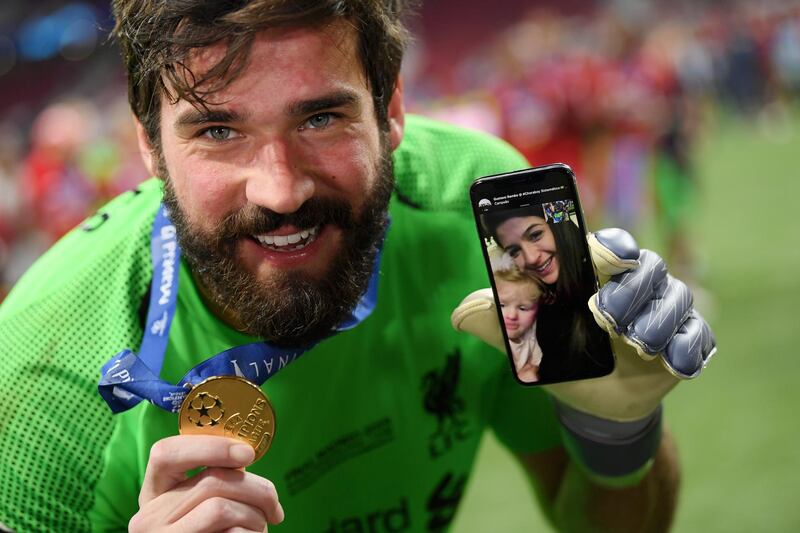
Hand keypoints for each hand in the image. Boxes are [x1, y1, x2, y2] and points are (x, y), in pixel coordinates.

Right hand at [129, 435, 283, 532]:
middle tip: (274, 508)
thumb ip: (216, 482)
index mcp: (153, 495)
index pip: (166, 452)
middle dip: (257, 490)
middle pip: (211, 480)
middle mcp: (147, 517)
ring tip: (260, 528)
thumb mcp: (200, 509)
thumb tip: (245, 454)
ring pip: (220, 507)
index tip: (248, 454)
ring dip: (255, 517)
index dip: (210, 446)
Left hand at [452, 228, 715, 421]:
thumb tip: (459, 314)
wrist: (591, 401)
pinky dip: (686, 348)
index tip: (610, 256)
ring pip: (677, 299)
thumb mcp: (523, 342)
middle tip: (606, 317)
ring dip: (655, 322)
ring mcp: (662, 314)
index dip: (613, 245)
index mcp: (596, 275)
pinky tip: (670, 363)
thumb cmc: (557, 356)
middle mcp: (635, 286)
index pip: (612, 245)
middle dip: (630, 290)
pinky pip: (697, 337)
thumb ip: (497, 323)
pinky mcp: (684, 344)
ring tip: (634, 346)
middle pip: (649, 268)